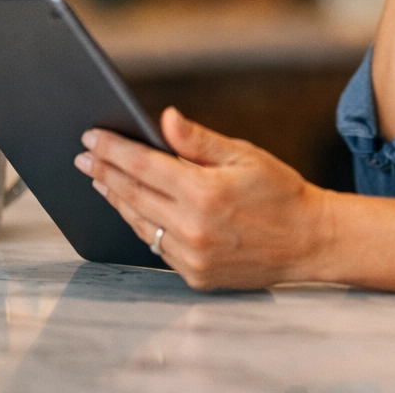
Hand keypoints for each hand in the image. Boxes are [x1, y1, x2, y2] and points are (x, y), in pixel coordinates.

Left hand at [74, 107, 331, 289]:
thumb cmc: (279, 192)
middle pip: (132, 194)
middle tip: (84, 157)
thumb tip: (163, 119)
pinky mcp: (195, 276)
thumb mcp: (243, 155)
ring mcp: (192, 257)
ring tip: (101, 180)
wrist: (309, 241)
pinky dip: (141, 224)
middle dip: (104, 172)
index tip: (91, 138)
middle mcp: (193, 228)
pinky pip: (157, 246)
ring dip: (117, 199)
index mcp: (205, 192)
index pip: (142, 166)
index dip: (112, 150)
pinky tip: (133, 208)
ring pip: (139, 223)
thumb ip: (198, 140)